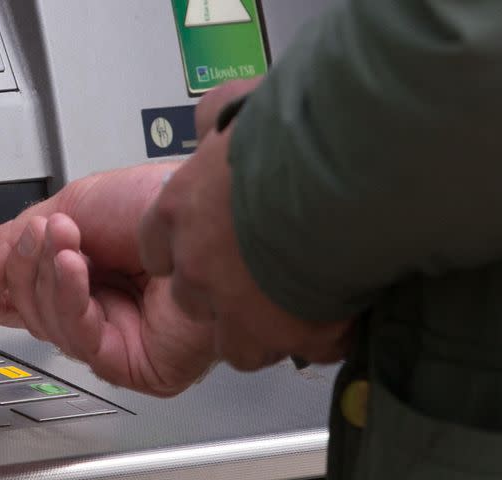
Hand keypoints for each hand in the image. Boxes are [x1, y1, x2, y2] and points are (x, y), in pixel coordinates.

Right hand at [0, 164, 214, 395]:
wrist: (213, 214)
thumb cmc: (160, 205)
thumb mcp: (73, 204)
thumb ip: (14, 242)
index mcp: (86, 272)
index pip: (25, 292)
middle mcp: (100, 307)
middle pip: (30, 307)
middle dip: (26, 266)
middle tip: (42, 235)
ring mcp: (116, 338)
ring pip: (49, 324)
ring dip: (49, 275)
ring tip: (63, 239)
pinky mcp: (133, 364)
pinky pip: (81, 340)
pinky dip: (70, 299)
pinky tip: (76, 268)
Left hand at [139, 81, 352, 369]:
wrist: (345, 168)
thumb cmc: (294, 130)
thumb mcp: (237, 108)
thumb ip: (215, 122)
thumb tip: (211, 123)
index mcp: (178, 212)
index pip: (156, 250)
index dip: (183, 251)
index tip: (206, 247)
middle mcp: (198, 266)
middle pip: (192, 300)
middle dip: (223, 294)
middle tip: (261, 276)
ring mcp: (237, 306)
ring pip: (236, 343)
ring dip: (264, 330)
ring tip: (298, 307)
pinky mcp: (289, 332)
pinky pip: (303, 349)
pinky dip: (322, 338)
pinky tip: (343, 313)